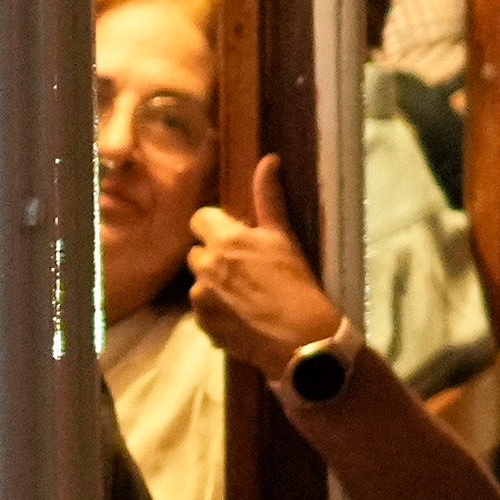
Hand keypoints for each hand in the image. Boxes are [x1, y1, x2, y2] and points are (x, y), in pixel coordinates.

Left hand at [179, 153, 352, 371]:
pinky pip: (203, 310)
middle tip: (247, 270)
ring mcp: (200, 298)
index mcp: (224, 240)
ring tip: (247, 298)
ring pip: (200, 282)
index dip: (217, 226)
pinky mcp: (202, 325)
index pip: (200, 219)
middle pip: (198, 252)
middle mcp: (204, 266)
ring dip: (216, 285)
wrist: (301, 340)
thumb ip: (269, 198)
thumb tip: (268, 159)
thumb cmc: (297, 284)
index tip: (237, 238)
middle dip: (216, 257)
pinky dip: (218, 312)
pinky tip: (243, 318)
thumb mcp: (285, 237)